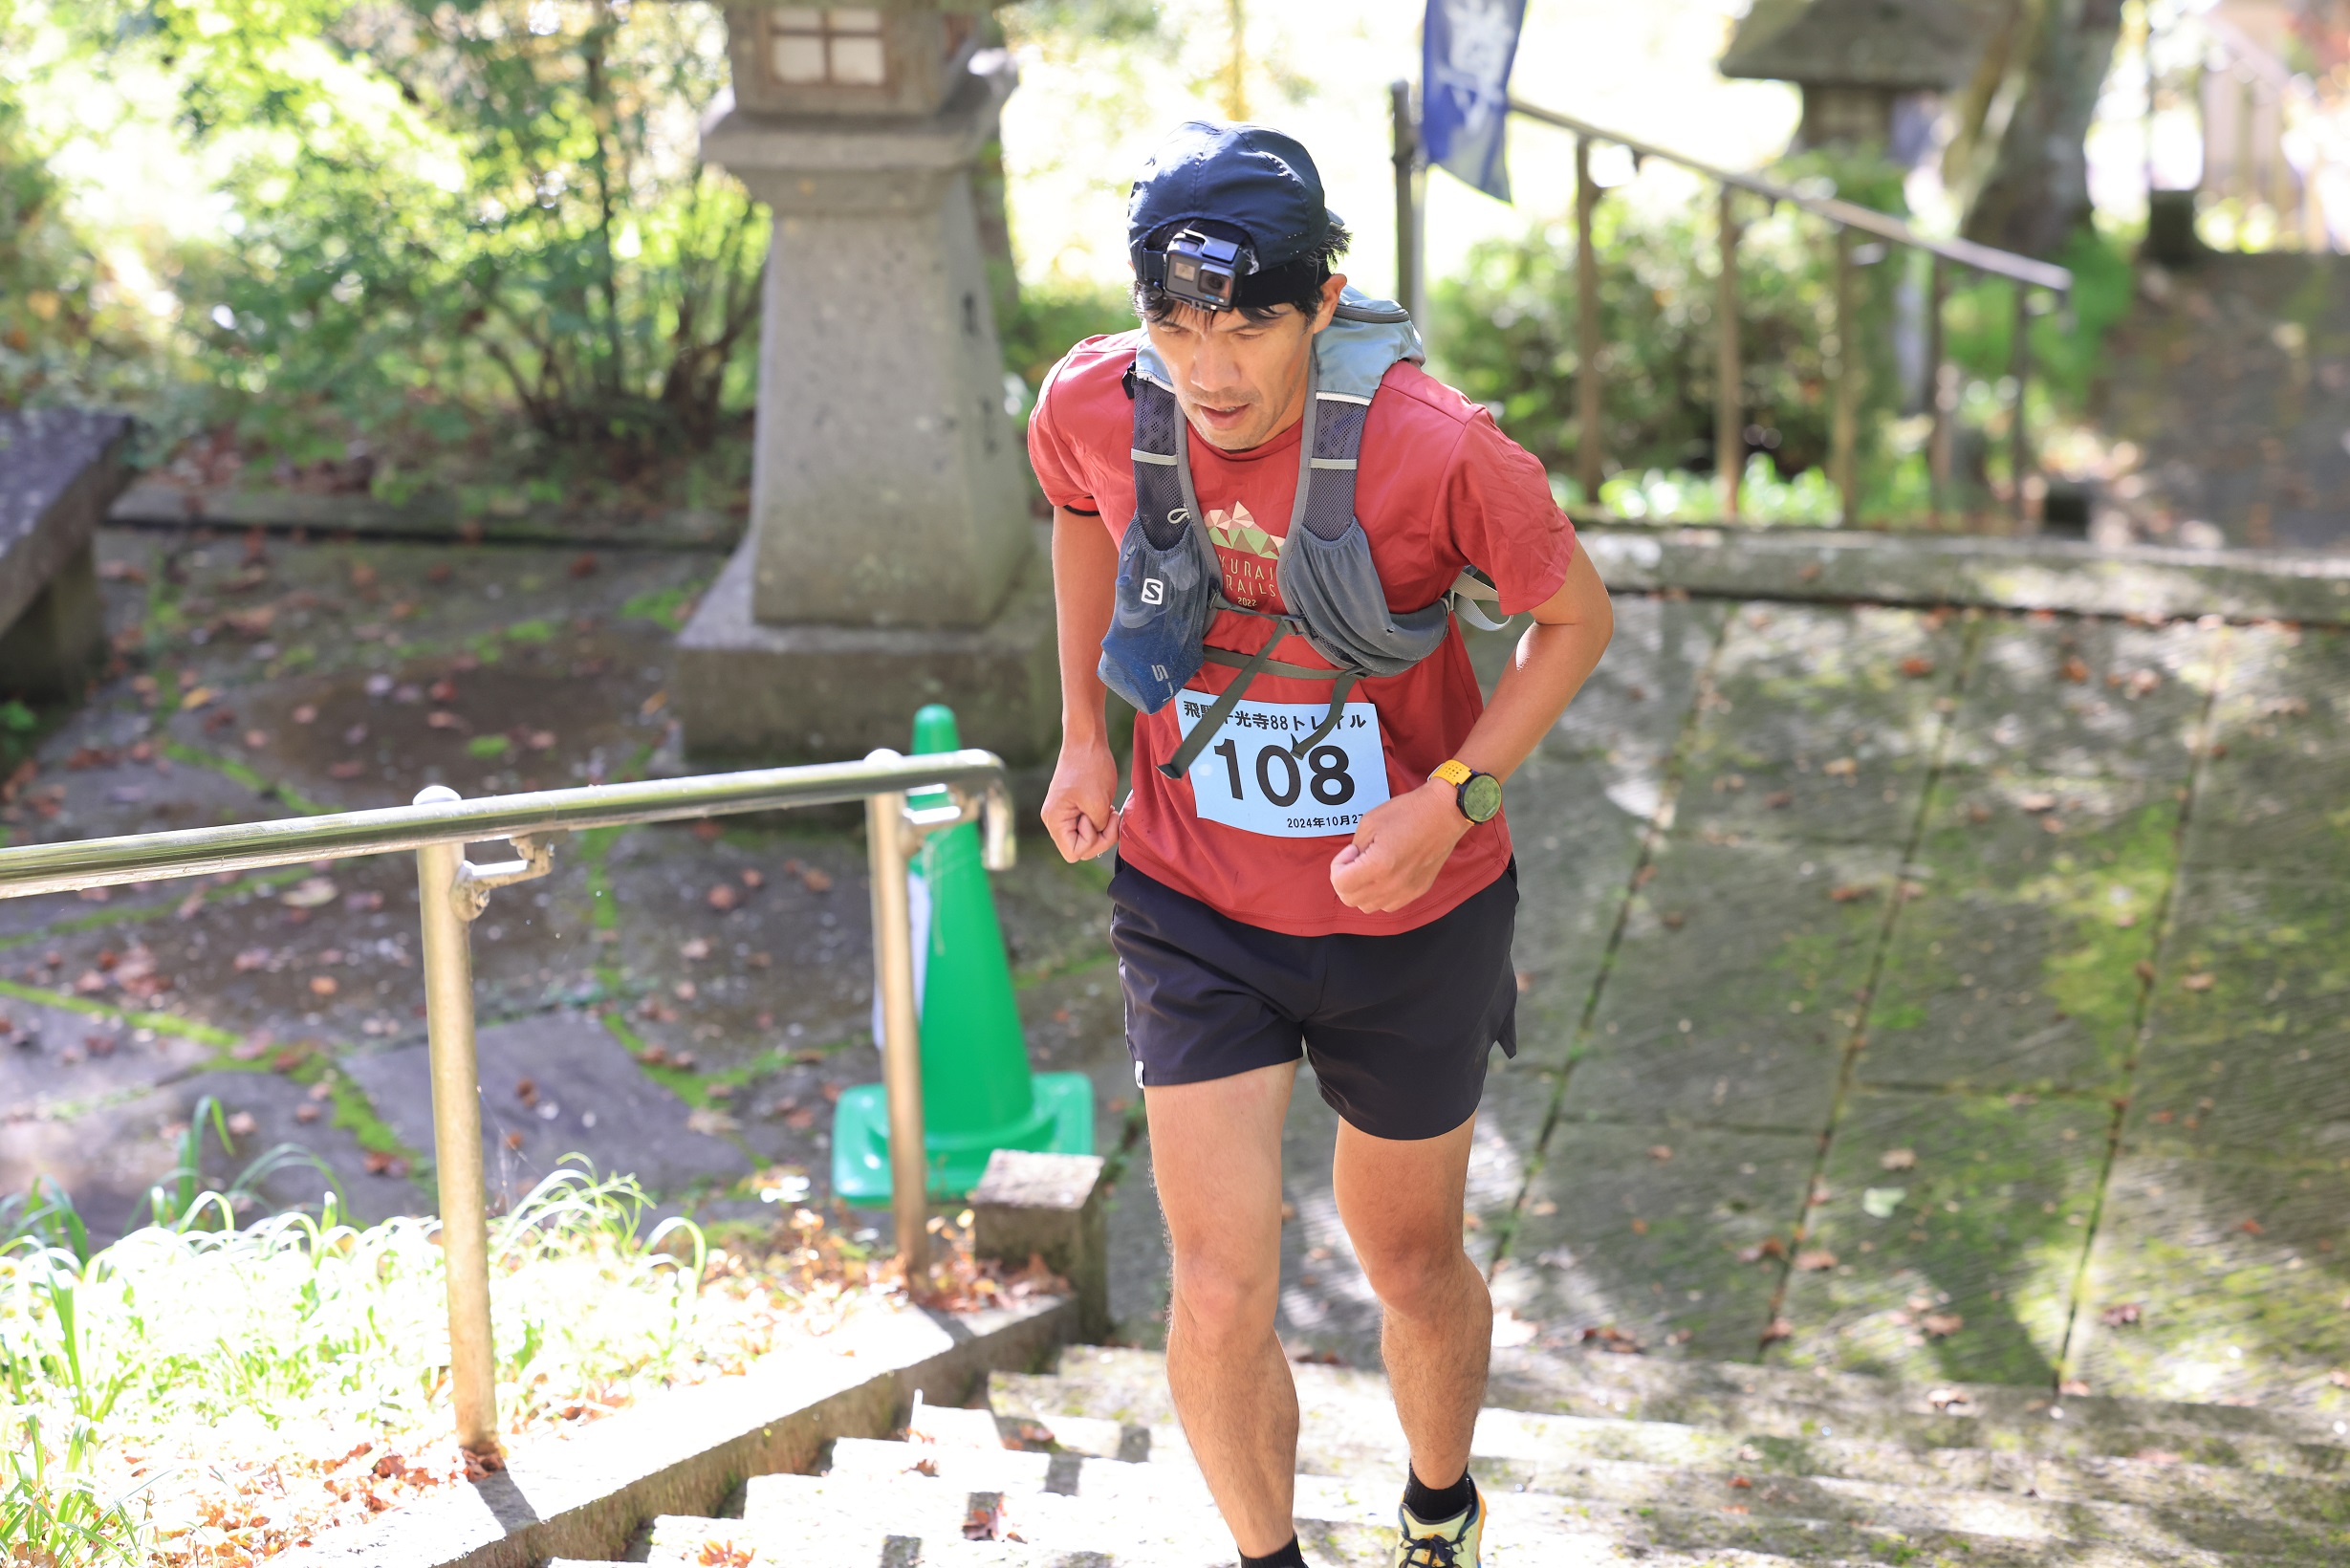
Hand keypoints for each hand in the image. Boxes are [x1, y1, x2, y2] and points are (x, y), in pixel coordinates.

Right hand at [1042, 734, 1120, 861]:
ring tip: (1109, 809)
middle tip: (1111, 815)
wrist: (1086, 741)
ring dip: (1103, 829)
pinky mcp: (1075, 808)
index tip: (1097, 820)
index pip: (1073, 853)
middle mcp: (1055, 820)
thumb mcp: (1099, 803)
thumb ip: (1098, 828)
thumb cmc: (1090, 768)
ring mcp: (1065, 815)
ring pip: (1087, 839)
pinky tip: (1106, 807)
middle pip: (1081, 849)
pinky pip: (1089, 827)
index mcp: (1055, 820)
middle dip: (1101, 837)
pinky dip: (1101, 821)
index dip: (1091, 842)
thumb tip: (1097, 837)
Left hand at [1329, 779, 1469, 912]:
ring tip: (1370, 868)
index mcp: (1378, 865)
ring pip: (1368, 907)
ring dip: (1361, 890)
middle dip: (1345, 880)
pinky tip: (1385, 875)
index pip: (1340, 884)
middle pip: (1351, 900)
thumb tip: (1351, 864)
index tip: (1351, 852)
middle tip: (1356, 860)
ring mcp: (1406, 891)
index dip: (1338, 867)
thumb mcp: (1370, 822)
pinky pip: (1388, 905)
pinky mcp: (1417, 891)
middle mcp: (1392, 884)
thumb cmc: (1408, 812)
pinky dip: (1379, 895)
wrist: (1443, 813)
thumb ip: (1355, 848)